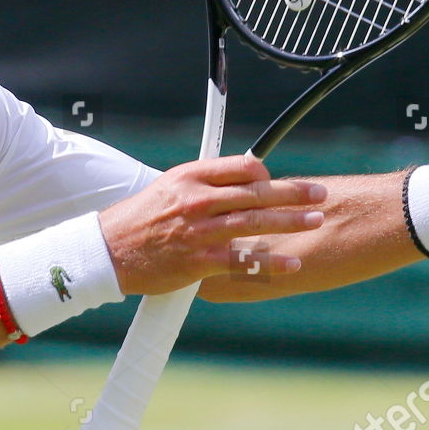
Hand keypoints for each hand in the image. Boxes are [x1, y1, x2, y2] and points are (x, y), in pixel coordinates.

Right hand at [99, 155, 326, 295]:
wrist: (108, 252)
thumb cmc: (140, 220)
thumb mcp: (169, 188)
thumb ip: (204, 183)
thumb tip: (239, 177)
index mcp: (190, 177)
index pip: (241, 166)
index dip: (265, 172)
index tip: (278, 180)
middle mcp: (197, 200)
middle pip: (256, 192)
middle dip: (293, 193)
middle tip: (320, 194)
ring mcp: (199, 231)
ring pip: (255, 223)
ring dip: (290, 221)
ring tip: (316, 220)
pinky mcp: (198, 261)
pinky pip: (242, 260)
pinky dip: (270, 262)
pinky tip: (292, 263)